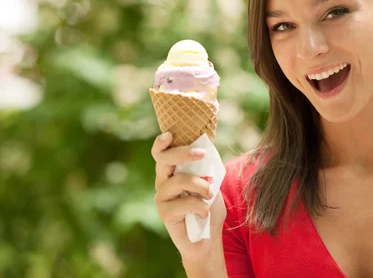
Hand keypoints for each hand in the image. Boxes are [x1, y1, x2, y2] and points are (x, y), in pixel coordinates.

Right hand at [151, 132, 227, 261]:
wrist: (207, 238)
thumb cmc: (208, 208)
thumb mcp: (212, 183)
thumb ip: (207, 170)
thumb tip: (206, 153)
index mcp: (171, 171)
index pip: (160, 153)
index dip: (161, 143)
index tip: (170, 134)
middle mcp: (162, 182)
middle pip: (164, 160)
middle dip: (183, 153)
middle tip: (201, 154)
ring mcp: (162, 198)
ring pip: (179, 180)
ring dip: (201, 185)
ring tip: (210, 194)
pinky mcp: (165, 214)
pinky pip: (185, 203)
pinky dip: (201, 206)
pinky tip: (204, 213)